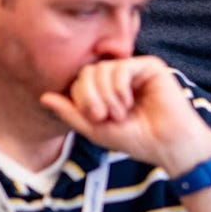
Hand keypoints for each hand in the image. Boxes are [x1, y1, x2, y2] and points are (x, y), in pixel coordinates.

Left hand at [40, 56, 210, 174]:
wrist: (167, 144)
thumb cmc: (136, 139)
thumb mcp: (95, 129)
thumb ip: (70, 113)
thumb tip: (43, 97)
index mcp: (107, 89)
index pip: (80, 81)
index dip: (80, 98)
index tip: (94, 119)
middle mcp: (121, 76)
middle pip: (88, 71)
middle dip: (90, 96)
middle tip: (102, 116)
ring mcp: (136, 70)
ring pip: (103, 69)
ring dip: (106, 95)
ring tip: (119, 113)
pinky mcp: (150, 66)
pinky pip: (121, 67)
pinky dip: (119, 88)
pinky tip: (129, 102)